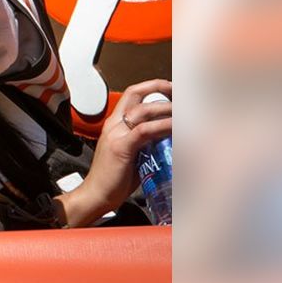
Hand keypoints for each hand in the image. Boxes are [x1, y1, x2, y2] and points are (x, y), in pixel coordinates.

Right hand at [58, 79, 172, 226]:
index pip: (132, 95)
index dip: (152, 87)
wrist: (96, 194)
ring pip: (143, 110)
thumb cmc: (114, 179)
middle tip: (182, 93)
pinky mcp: (121, 147)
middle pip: (135, 93)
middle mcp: (113, 124)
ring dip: (167, 108)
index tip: (173, 90)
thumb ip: (147, 144)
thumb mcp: (132, 155)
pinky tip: (176, 127)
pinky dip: (163, 126)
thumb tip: (171, 140)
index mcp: (114, 124)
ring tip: (185, 111)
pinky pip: (144, 130)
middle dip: (160, 88)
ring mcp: (115, 134)